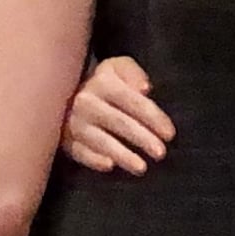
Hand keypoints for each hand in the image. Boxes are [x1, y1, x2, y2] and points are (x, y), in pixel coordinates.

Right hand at [61, 57, 172, 174]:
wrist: (64, 92)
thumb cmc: (103, 82)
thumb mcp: (118, 68)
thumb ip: (132, 73)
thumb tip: (144, 88)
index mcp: (102, 82)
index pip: (132, 101)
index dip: (153, 117)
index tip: (170, 134)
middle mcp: (86, 102)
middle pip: (119, 122)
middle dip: (142, 138)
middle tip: (161, 153)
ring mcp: (74, 123)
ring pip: (101, 141)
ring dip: (122, 155)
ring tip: (142, 168)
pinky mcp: (66, 140)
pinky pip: (80, 152)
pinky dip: (93, 159)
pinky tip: (109, 166)